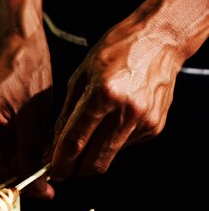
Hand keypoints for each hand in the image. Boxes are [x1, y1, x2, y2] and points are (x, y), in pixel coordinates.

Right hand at [0, 31, 54, 198]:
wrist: (20, 46)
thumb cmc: (27, 72)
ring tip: (40, 163)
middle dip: (12, 175)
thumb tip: (37, 189)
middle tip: (42, 184)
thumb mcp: (35, 120)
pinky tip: (29, 149)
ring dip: (14, 163)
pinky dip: (11, 151)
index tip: (23, 195)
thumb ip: (31, 158)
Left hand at [50, 14, 184, 180]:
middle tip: (64, 165)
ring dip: (93, 155)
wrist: (159, 39)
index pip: (76, 142)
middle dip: (75, 169)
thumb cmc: (116, 50)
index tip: (52, 171)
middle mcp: (127, 111)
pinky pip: (125, 146)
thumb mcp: (80, 76)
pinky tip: (110, 122)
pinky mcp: (155, 126)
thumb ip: (65, 114)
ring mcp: (144, 121)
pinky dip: (111, 142)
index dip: (60, 162)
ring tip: (86, 138)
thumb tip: (52, 144)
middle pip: (95, 162)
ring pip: (110, 157)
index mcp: (104, 94)